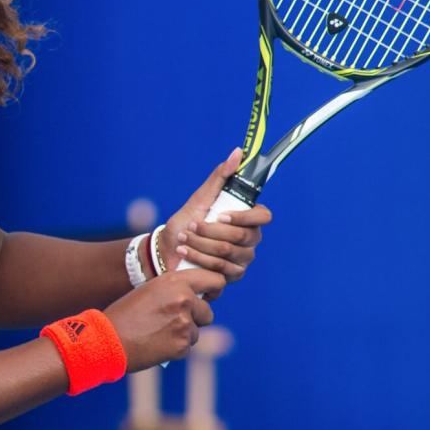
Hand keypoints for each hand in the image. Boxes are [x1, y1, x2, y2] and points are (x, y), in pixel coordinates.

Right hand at [105, 268, 224, 369]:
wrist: (107, 339)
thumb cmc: (124, 315)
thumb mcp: (148, 292)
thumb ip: (173, 292)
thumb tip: (195, 298)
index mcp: (173, 281)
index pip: (213, 279)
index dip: (215, 289)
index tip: (210, 296)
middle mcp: (183, 299)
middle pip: (208, 311)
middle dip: (196, 319)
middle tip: (173, 322)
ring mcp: (184, 323)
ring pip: (196, 331)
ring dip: (183, 334)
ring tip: (157, 333)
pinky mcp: (182, 344)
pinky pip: (187, 346)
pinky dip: (174, 348)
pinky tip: (155, 344)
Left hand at [158, 148, 271, 297]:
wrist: (166, 250)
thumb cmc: (185, 222)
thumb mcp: (200, 197)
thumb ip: (220, 177)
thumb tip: (238, 152)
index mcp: (247, 220)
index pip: (263, 217)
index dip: (244, 217)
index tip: (220, 215)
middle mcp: (250, 240)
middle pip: (241, 236)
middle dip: (209, 230)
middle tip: (190, 226)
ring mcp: (242, 260)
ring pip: (228, 252)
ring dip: (200, 243)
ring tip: (183, 238)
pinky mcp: (232, 276)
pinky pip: (220, 269)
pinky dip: (198, 258)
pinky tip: (185, 253)